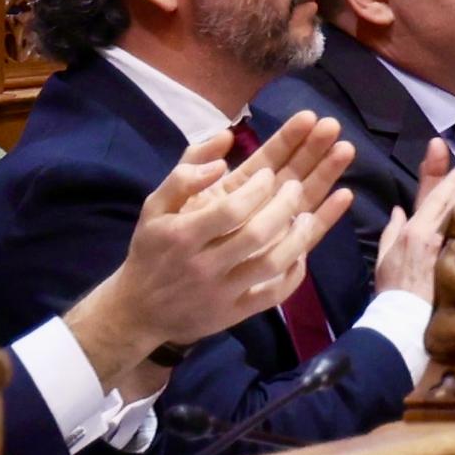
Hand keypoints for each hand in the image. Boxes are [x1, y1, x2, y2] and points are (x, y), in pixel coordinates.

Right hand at [72, 125, 346, 374]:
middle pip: (257, 234)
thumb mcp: (155, 206)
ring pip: (272, 264)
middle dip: (286, 204)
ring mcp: (224, 291)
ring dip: (301, 235)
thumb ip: (185, 172)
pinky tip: (308, 249)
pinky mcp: (237, 313)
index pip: (231, 209)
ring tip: (314, 212)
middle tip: (297, 185)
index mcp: (183, 235)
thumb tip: (224, 140)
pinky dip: (295, 273)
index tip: (270, 173)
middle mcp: (205, 265)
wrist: (139, 310)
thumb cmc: (151, 249)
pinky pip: (274, 295)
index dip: (257, 188)